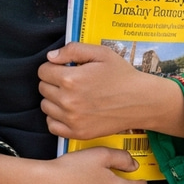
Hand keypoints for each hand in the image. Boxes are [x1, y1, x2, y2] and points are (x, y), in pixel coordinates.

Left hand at [38, 41, 183, 139]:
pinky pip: (52, 125)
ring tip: (71, 94)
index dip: (53, 67)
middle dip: (53, 81)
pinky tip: (69, 110)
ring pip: (45, 106)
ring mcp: (72, 119)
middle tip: (70, 81)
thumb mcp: (101, 53)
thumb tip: (51, 57)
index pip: (43, 71)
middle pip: (43, 88)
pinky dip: (56, 117)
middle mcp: (68, 101)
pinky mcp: (77, 133)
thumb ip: (73, 50)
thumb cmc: (122, 74)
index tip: (65, 68)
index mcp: (71, 79)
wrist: (140, 101)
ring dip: (53, 99)